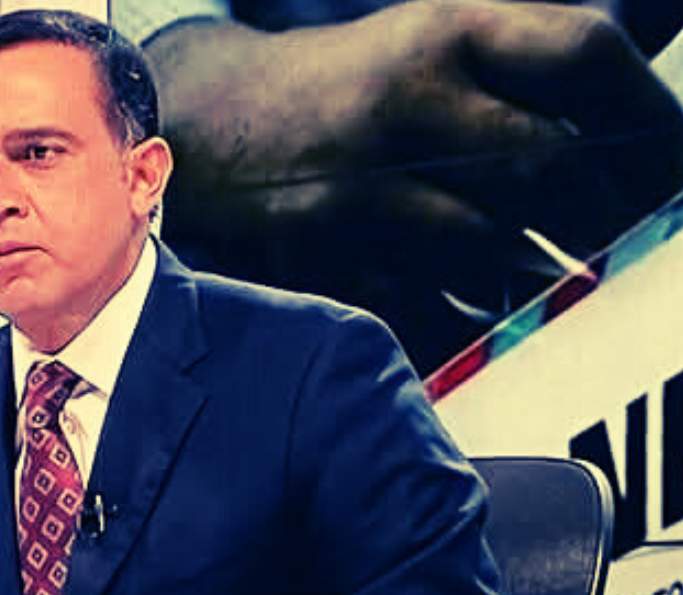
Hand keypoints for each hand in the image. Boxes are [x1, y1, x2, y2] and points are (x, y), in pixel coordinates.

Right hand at [146, 0, 682, 370]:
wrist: (218, 121)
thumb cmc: (348, 84)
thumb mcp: (433, 36)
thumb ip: (531, 54)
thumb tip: (645, 85)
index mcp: (441, 30)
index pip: (582, 55)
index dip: (650, 113)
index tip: (674, 164)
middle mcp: (400, 100)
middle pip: (552, 165)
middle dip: (604, 211)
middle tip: (628, 232)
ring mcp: (358, 184)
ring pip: (496, 245)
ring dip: (538, 265)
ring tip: (552, 265)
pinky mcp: (324, 253)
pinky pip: (432, 299)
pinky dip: (470, 304)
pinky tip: (473, 290)